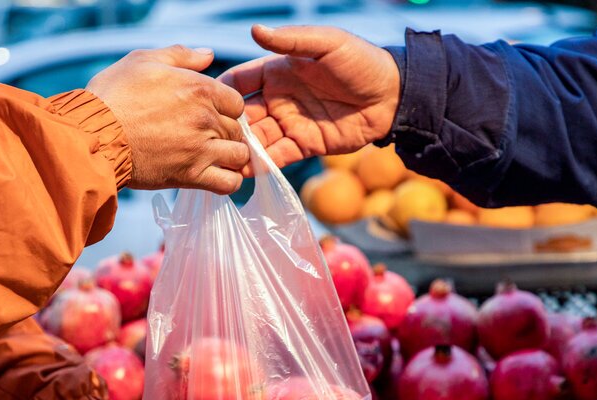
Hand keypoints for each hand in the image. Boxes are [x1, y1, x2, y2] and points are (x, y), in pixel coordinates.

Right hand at [87, 45, 248, 193]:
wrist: (94, 135)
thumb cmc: (114, 96)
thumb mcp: (143, 61)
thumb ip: (181, 55)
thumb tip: (209, 54)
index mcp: (199, 88)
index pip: (236, 102)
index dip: (225, 107)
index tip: (209, 113)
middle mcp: (206, 119)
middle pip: (237, 129)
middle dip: (226, 131)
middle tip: (206, 135)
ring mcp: (201, 149)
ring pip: (239, 155)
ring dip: (230, 156)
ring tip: (214, 155)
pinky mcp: (191, 176)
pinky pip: (229, 184)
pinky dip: (228, 181)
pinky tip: (215, 175)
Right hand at [220, 25, 400, 169]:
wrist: (393, 96)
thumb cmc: (361, 62)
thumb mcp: (326, 43)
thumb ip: (290, 40)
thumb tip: (255, 30)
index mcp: (278, 71)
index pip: (240, 81)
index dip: (221, 91)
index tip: (202, 101)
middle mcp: (279, 98)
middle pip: (244, 115)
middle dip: (227, 126)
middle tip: (208, 138)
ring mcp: (290, 123)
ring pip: (257, 139)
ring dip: (241, 149)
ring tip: (223, 159)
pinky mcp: (306, 146)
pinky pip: (279, 157)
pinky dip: (263, 165)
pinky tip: (245, 172)